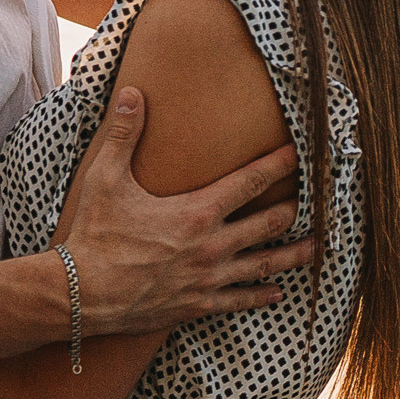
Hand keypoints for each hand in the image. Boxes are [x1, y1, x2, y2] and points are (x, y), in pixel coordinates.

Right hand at [57, 86, 303, 333]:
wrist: (82, 294)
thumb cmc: (94, 234)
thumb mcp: (105, 178)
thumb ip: (124, 135)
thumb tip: (130, 93)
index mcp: (197, 212)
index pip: (252, 182)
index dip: (279, 164)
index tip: (300, 151)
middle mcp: (212, 246)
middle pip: (269, 224)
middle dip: (294, 208)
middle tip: (316, 199)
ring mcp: (209, 279)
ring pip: (265, 264)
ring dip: (294, 254)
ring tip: (317, 247)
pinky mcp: (198, 305)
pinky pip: (241, 300)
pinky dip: (262, 295)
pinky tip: (277, 292)